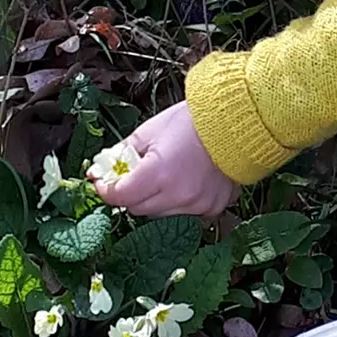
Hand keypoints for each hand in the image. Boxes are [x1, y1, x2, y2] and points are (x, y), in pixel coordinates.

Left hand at [89, 102, 238, 219]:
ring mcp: (198, 205)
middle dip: (131, 194)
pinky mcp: (213, 208)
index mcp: (158, 174)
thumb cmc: (192, 121)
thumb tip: (101, 169)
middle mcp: (178, 195)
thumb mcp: (149, 131)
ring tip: (165, 177)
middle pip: (137, 209)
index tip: (103, 182)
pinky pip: (186, 215)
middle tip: (135, 175)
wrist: (235, 121)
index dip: (106, 189)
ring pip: (160, 215)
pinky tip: (185, 183)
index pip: (120, 197)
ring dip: (155, 200)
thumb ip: (122, 153)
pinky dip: (179, 203)